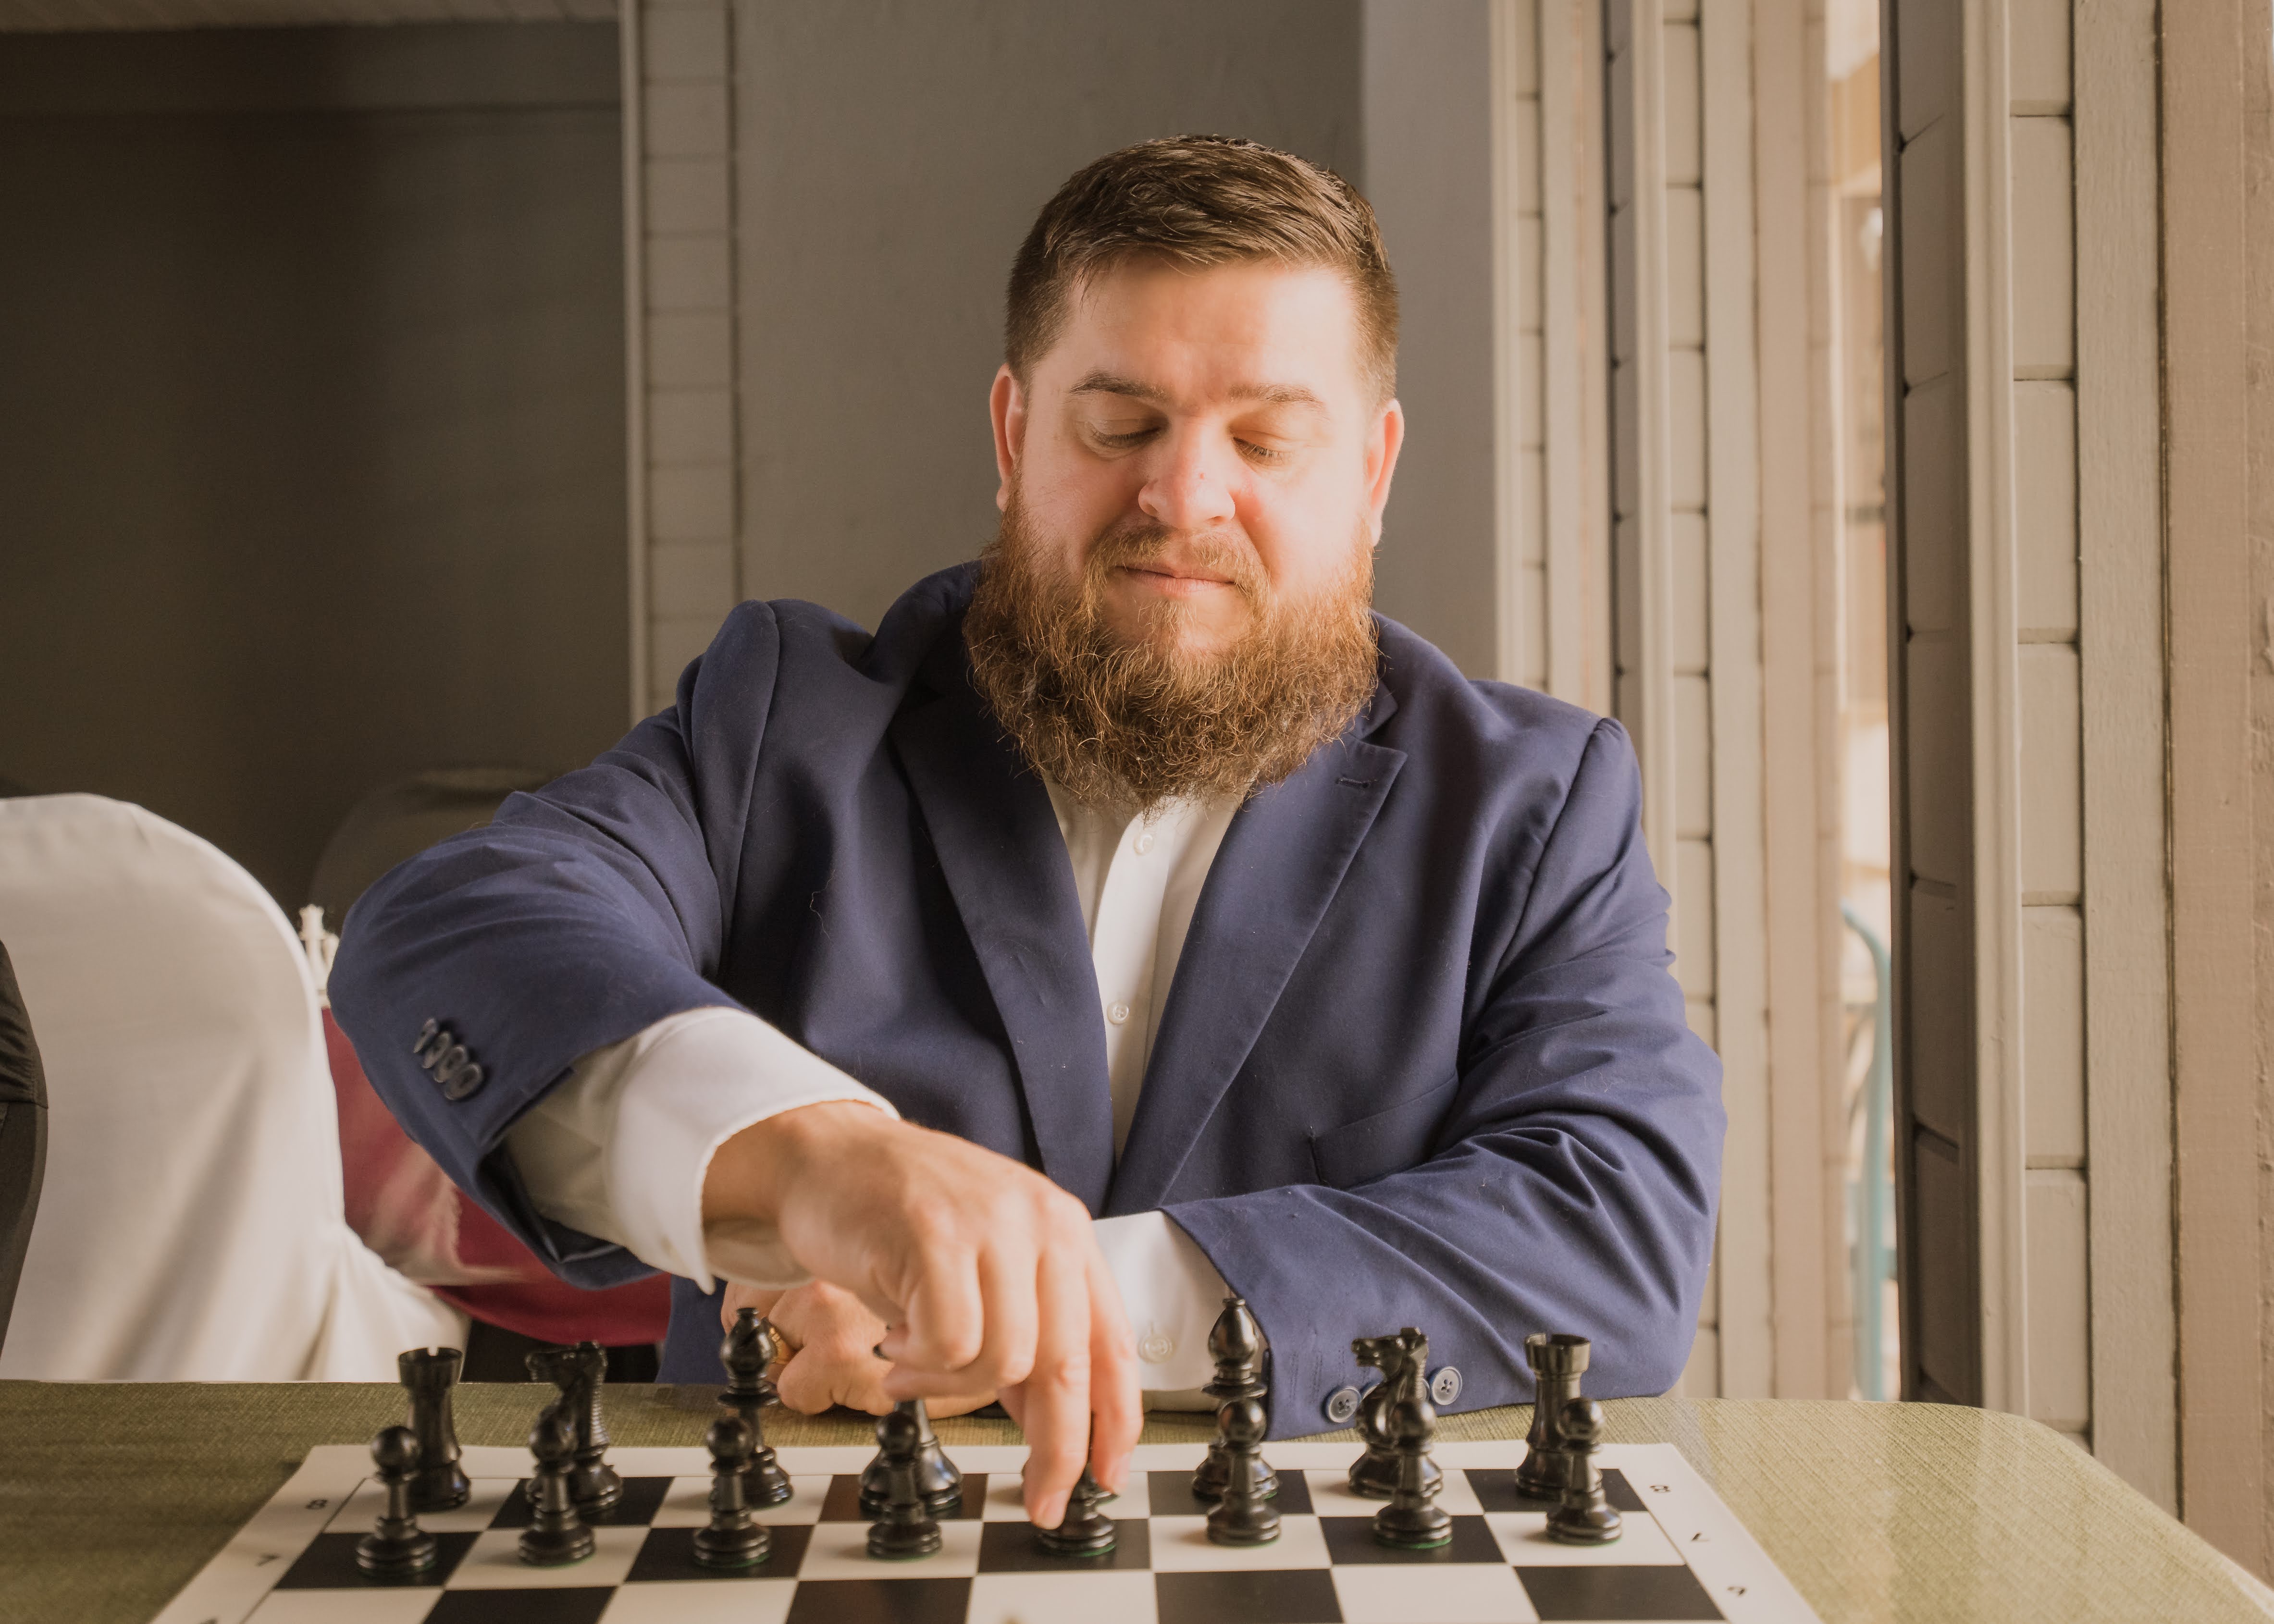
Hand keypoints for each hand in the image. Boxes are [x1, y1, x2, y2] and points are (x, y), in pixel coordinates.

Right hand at [703, 1102, 1140, 1526]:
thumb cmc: (899, 1219)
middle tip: (1037, 1496)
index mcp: (1065, 1231)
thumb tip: (1052, 1425)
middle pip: (1069, 1364)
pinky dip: (919, 1366)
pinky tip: (891, 1345)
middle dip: (1056, 1447)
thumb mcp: (986, 1270)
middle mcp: (1041, 1223)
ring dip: (951, 1389)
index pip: (1112, 1342)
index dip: (1116, 1421)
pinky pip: (949, 1343)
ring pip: (1006, 1360)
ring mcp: (990, 1224)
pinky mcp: (937, 1233)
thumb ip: (1024, 1336)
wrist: (827, 1154)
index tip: (1105, 1477)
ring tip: (910, 1369)